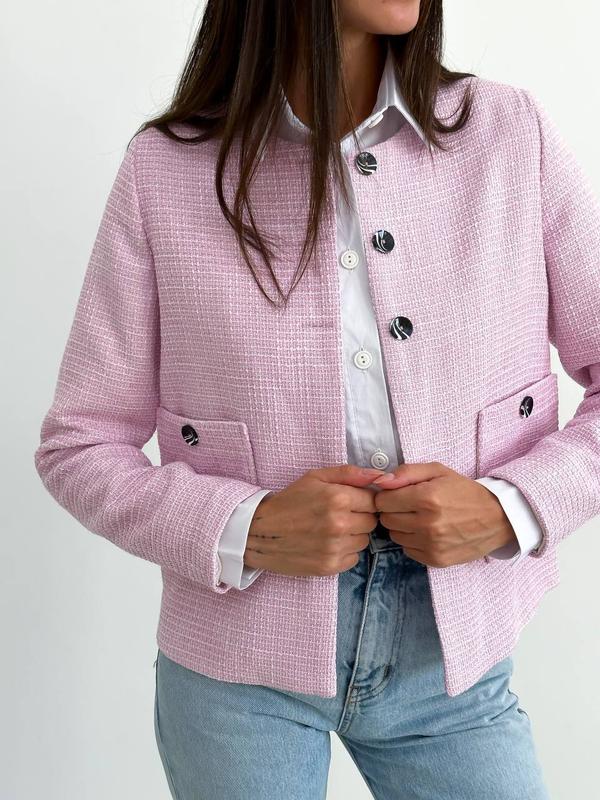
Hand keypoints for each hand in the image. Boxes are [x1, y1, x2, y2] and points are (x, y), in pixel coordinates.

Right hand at [242, 465, 382, 576]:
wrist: (260, 532)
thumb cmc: (289, 501)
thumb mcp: (316, 477)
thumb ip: (351, 474)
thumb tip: (382, 476)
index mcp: (338, 498)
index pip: (373, 501)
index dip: (362, 500)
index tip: (349, 502)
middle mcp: (339, 524)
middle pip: (371, 522)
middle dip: (359, 517)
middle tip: (337, 515)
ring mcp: (335, 547)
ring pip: (364, 541)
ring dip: (353, 535)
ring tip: (330, 530)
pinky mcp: (330, 566)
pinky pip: (353, 558)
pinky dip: (344, 552)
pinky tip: (327, 544)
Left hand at [371, 462, 517, 566]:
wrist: (497, 518)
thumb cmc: (464, 491)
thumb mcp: (438, 471)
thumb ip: (406, 472)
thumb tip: (380, 481)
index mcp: (426, 498)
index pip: (382, 501)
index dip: (388, 495)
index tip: (398, 494)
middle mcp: (427, 524)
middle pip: (386, 519)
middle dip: (394, 511)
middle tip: (410, 506)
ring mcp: (432, 544)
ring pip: (395, 536)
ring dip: (402, 526)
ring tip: (421, 518)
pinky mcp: (436, 559)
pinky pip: (407, 550)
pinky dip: (413, 541)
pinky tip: (428, 532)